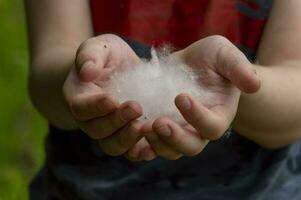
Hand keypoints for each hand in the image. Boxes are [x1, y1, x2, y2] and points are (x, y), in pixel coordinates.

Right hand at [63, 34, 151, 156]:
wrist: (118, 70)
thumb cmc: (106, 57)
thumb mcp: (98, 47)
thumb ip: (89, 56)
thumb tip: (87, 72)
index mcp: (78, 97)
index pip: (81, 107)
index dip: (95, 107)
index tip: (112, 100)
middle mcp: (90, 120)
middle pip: (97, 130)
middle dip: (116, 121)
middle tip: (136, 107)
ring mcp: (109, 131)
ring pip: (112, 146)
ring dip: (128, 139)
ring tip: (145, 127)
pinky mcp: (127, 136)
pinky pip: (130, 151)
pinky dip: (141, 152)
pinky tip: (154, 146)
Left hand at [141, 35, 260, 159]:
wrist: (191, 64)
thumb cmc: (212, 60)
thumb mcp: (225, 56)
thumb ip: (238, 68)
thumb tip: (254, 84)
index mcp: (218, 115)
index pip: (212, 126)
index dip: (198, 117)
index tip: (181, 96)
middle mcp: (199, 129)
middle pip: (191, 147)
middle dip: (175, 138)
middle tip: (158, 122)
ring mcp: (179, 131)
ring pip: (170, 150)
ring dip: (156, 142)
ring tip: (141, 126)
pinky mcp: (161, 127)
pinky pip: (152, 143)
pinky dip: (142, 141)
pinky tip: (129, 130)